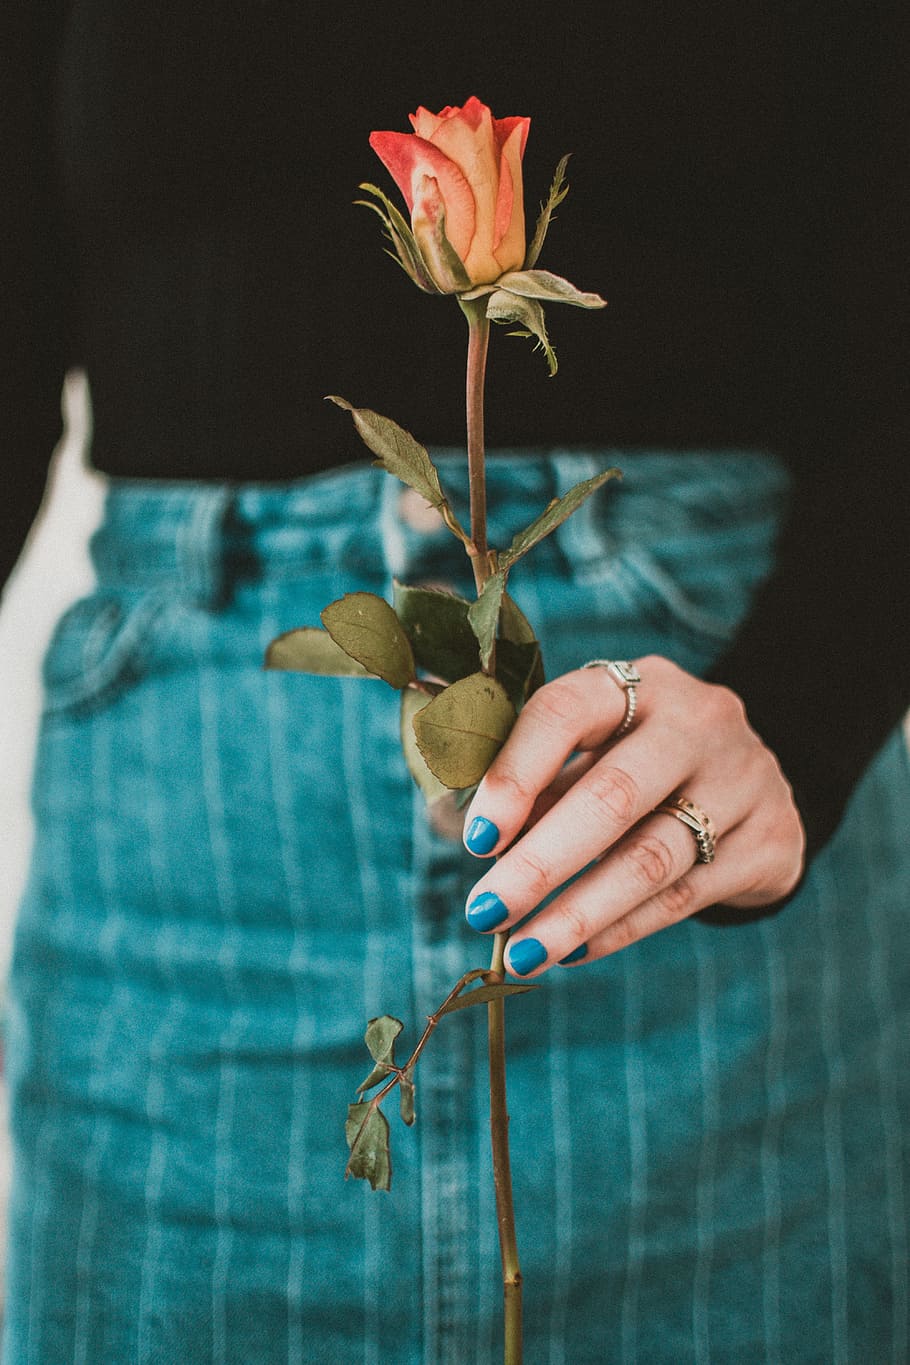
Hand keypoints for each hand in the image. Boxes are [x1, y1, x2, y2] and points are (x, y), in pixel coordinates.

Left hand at [461, 655, 805, 975]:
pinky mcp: (769, 841)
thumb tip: (455, 826)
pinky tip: (573, 950)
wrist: (755, 780)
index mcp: (637, 683)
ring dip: (578, 911)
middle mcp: (698, 722)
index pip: (565, 713)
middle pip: (613, 795)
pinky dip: (621, 928)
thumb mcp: (590, 750)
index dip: (515, 774)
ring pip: (651, 858)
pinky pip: (683, 896)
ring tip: (523, 951)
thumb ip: (530, 780)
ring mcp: (743, 780)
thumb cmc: (638, 762)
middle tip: (485, 911)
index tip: (474, 838)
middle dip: (540, 862)